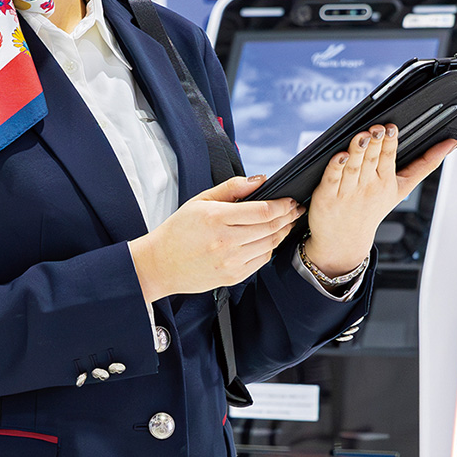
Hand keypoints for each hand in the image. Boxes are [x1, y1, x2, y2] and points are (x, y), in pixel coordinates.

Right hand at [129, 176, 303, 302]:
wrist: (160, 264)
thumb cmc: (178, 230)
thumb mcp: (200, 200)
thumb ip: (232, 188)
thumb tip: (261, 180)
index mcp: (216, 218)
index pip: (262, 210)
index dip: (282, 204)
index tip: (290, 199)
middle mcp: (225, 242)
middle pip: (271, 227)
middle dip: (288, 216)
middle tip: (296, 209)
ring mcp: (230, 262)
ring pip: (270, 244)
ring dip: (283, 232)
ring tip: (287, 222)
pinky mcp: (233, 276)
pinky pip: (261, 260)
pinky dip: (270, 247)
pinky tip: (270, 238)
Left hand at [304, 124, 456, 277]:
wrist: (344, 240)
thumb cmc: (373, 207)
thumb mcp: (402, 188)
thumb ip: (425, 164)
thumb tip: (451, 143)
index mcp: (385, 181)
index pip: (388, 157)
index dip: (389, 141)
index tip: (391, 127)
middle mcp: (367, 185)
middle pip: (371, 159)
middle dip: (374, 143)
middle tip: (377, 128)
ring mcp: (346, 191)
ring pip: (353, 167)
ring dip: (357, 151)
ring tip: (361, 136)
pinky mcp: (326, 195)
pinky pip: (331, 178)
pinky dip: (335, 167)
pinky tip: (338, 155)